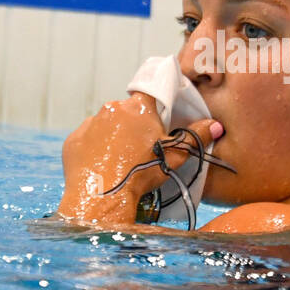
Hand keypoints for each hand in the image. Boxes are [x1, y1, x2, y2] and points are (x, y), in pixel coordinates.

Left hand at [56, 92, 223, 225]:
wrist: (103, 196)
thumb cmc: (142, 173)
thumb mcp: (175, 156)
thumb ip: (196, 137)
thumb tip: (215, 125)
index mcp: (138, 108)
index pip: (150, 93)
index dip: (156, 104)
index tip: (159, 116)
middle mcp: (111, 109)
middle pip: (127, 111)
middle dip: (134, 125)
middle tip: (142, 147)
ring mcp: (90, 124)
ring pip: (106, 125)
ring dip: (113, 136)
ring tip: (121, 160)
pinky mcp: (73, 140)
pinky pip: (88, 140)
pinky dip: (95, 148)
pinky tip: (103, 165)